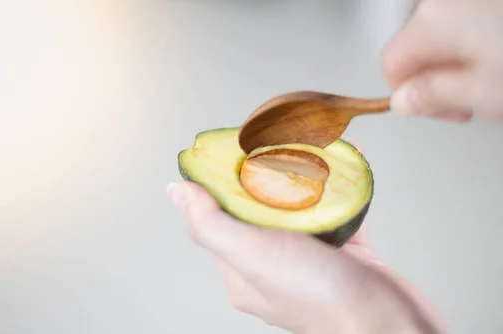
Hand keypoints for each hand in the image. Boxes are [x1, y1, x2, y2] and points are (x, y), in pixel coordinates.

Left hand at [168, 142, 445, 333]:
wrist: (390, 324)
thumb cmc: (320, 296)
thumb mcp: (252, 254)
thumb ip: (210, 224)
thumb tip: (174, 192)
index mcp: (241, 271)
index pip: (219, 217)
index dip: (221, 182)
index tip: (231, 150)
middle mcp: (271, 267)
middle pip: (260, 208)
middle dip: (266, 173)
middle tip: (274, 141)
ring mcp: (308, 261)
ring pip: (299, 208)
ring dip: (305, 177)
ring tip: (310, 146)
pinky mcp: (345, 254)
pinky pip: (336, 212)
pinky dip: (339, 188)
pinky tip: (346, 164)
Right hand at [382, 0, 502, 121]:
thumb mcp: (482, 94)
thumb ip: (431, 98)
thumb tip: (402, 101)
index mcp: (433, 21)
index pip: (389, 64)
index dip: (408, 94)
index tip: (438, 108)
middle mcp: (443, 1)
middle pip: (412, 50)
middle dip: (433, 78)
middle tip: (468, 97)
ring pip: (437, 38)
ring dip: (454, 63)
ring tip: (487, 77)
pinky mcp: (482, 2)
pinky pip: (460, 24)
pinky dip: (470, 44)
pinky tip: (493, 56)